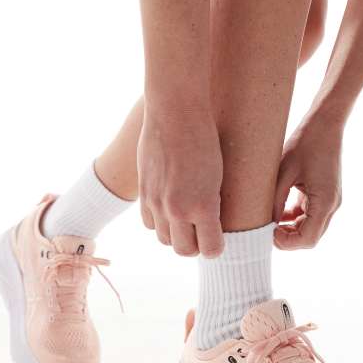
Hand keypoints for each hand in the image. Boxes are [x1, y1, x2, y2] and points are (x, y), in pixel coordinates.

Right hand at [138, 107, 223, 256]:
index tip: (219, 238)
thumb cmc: (206, 138)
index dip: (216, 247)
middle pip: (184, 250)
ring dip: (175, 236)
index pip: (210, 250)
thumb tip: (211, 221)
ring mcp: (156, 202)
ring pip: (164, 240)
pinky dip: (159, 222)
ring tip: (186, 222)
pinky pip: (148, 223)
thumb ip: (211, 202)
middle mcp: (177, 210)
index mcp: (202, 206)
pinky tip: (168, 211)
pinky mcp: (143, 191)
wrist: (176, 111)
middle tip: (204, 233)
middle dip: (195, 246)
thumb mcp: (219, 175)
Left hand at [273, 116, 342, 249]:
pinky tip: (278, 210)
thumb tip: (264, 223)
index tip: (267, 231)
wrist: (325, 123)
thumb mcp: (284, 172)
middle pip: (310, 238)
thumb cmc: (305, 142)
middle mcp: (332, 205)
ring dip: (290, 229)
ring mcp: (331, 201)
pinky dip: (295, 219)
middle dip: (287, 238)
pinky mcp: (325, 196)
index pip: (308, 239)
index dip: (286, 242)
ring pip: (310, 229)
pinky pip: (310, 216)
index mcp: (324, 201)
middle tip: (265, 228)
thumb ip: (275, 200)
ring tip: (269, 219)